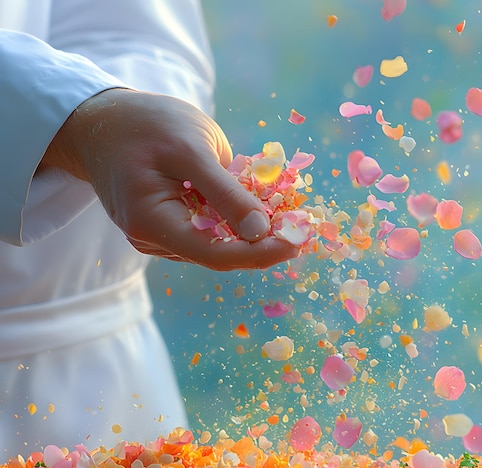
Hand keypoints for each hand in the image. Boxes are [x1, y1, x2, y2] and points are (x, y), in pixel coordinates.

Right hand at [39, 89, 300, 270]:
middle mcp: (153, 240)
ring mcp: (158, 237)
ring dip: (250, 234)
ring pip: (215, 244)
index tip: (297, 242)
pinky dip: (233, 222)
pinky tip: (255, 209)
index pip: (216, 255)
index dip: (260, 253)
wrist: (102, 121)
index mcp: (152, 223)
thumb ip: (225, 193)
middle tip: (300, 230)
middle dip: (261, 245)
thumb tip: (261, 233)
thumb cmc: (146, 125)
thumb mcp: (190, 149)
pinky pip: (207, 232)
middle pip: (219, 254)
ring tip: (284, 217)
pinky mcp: (167, 227)